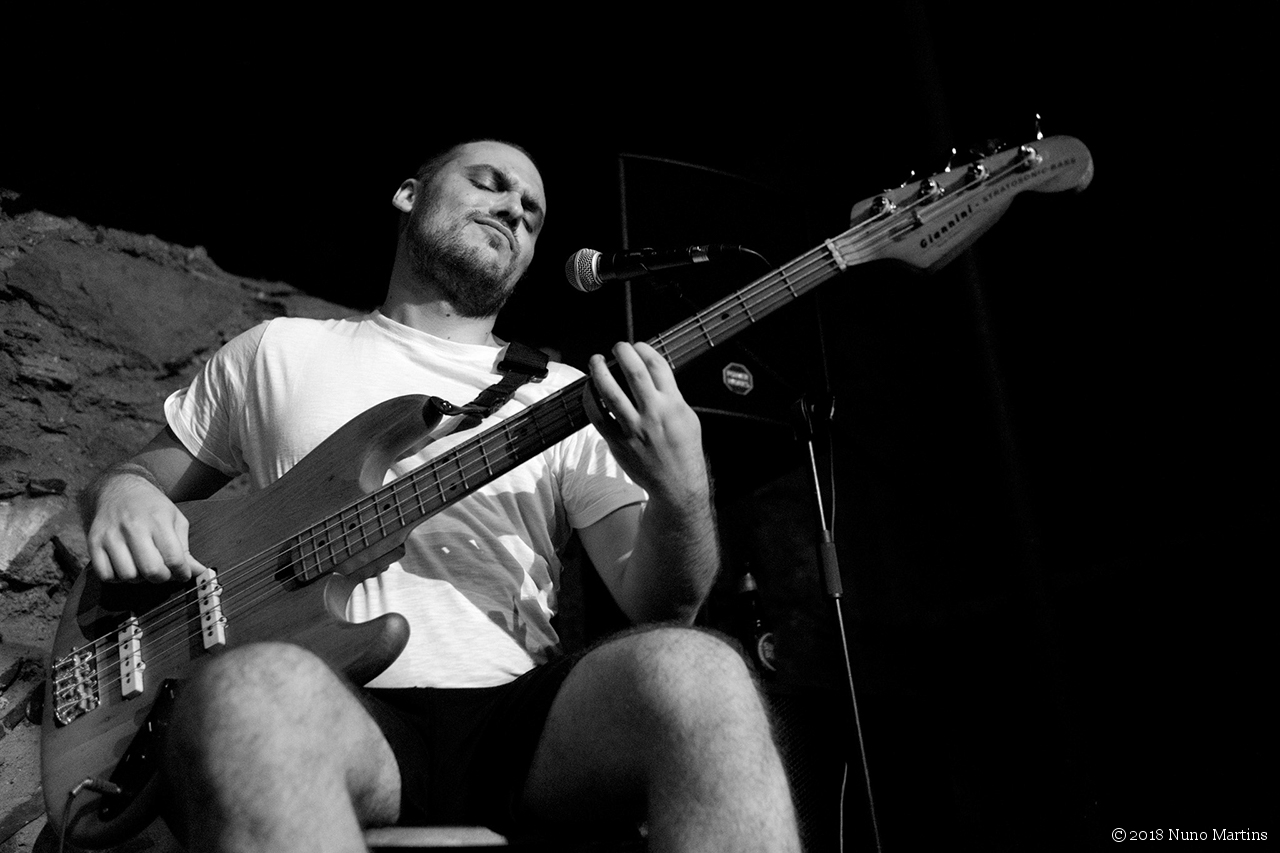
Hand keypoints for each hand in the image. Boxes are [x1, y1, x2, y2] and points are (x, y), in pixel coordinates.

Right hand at [85, 469, 207, 582]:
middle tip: (164, 572)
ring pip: (128, 576)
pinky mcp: (93, 543)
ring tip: (143, 567)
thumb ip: (186, 549)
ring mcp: (111, 535)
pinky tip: (125, 566)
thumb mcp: (175, 520)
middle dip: (162, 578)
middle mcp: (133, 527)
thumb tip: (199, 572)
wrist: (119, 489)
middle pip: (151, 570)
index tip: (183, 574)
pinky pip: (106, 575)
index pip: (174, 558)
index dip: (182, 573)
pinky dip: (117, 578)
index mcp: (158, 520)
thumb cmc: (152, 507)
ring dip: (139, 579)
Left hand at [585, 341, 709, 506]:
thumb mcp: (688, 416)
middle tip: (616, 346)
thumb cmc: (684, 450)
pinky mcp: (619, 442)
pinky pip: (598, 417)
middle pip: (634, 372)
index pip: (656, 366)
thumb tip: (652, 373)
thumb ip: (671, 394)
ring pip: (610, 392)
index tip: (636, 345)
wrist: (677, 483)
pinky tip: (589, 390)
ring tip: (596, 361)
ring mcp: (634, 428)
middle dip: (622, 352)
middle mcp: (653, 413)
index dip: (643, 349)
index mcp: (673, 404)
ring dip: (600, 371)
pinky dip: (591, 400)